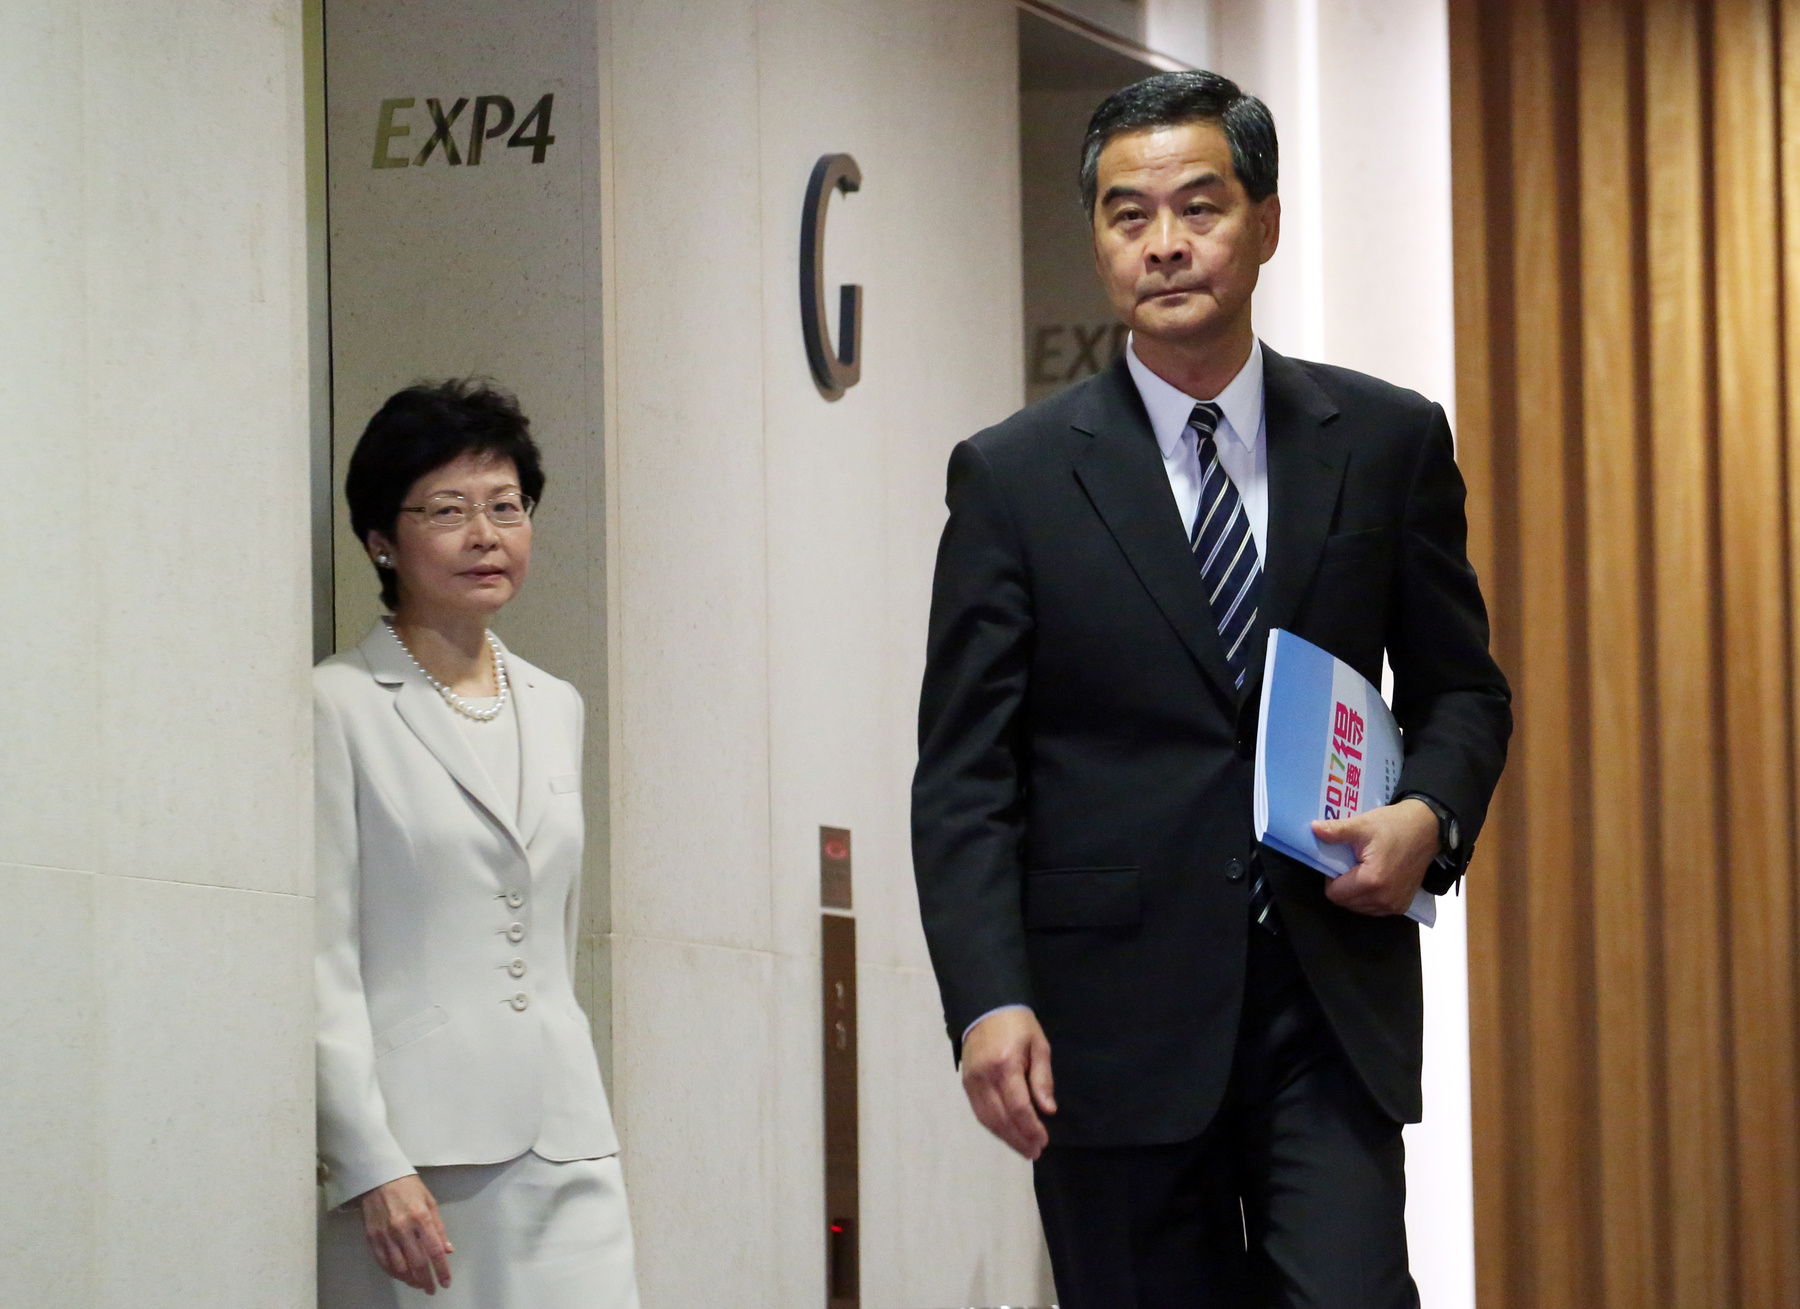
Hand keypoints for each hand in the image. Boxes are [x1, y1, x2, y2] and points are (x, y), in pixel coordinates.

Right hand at [358, 1174, 453, 1293]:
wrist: (378, 1177)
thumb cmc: (408, 1186)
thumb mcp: (429, 1201)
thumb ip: (438, 1227)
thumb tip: (447, 1250)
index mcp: (421, 1217)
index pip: (434, 1250)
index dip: (442, 1270)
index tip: (446, 1282)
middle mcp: (403, 1228)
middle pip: (417, 1263)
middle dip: (426, 1280)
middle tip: (431, 1289)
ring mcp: (385, 1234)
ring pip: (399, 1267)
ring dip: (411, 1280)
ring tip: (418, 1284)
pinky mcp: (372, 1238)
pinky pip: (384, 1263)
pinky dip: (394, 1273)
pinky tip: (402, 1276)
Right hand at [960, 1007, 1056, 1159]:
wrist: (985, 1007)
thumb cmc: (1018, 1025)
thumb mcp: (1038, 1045)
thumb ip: (1043, 1078)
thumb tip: (1048, 1109)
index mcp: (1006, 1065)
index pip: (1018, 1107)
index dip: (1031, 1128)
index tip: (1043, 1140)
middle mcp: (985, 1077)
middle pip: (1001, 1118)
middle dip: (1019, 1139)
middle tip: (1034, 1152)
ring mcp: (972, 1081)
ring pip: (987, 1119)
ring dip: (1006, 1137)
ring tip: (1023, 1149)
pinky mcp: (966, 1083)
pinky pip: (979, 1111)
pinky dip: (993, 1126)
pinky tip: (1006, 1134)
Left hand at [1312, 797, 1439, 916]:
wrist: (1427, 829)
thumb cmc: (1393, 826)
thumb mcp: (1362, 825)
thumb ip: (1337, 831)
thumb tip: (1313, 829)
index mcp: (1372, 881)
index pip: (1334, 894)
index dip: (1331, 877)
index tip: (1341, 861)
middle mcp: (1384, 900)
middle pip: (1345, 903)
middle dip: (1343, 885)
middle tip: (1352, 864)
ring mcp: (1395, 906)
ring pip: (1359, 908)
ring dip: (1355, 893)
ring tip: (1363, 870)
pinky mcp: (1402, 906)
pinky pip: (1374, 909)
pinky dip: (1369, 897)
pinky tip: (1375, 879)